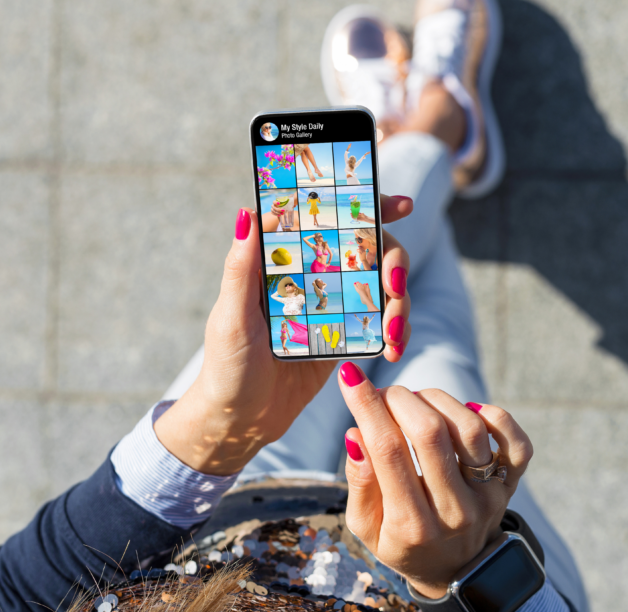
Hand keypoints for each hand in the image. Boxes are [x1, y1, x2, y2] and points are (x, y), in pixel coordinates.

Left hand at [154, 195, 413, 475]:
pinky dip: (395, 329)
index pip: (329, 218)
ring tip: (394, 334)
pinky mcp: (347, 335)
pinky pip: (381, 321)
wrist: (240, 421)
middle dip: (394, 259)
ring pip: (383, 284)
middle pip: (369, 247)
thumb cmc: (226, 367)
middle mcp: (313, 274)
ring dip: (399, 302)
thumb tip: (248, 212)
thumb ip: (241, 268)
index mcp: (284, 260)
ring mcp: (334, 304)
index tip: (400, 205)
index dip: (367, 205)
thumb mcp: (232, 317)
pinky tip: (393, 347)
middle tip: (394, 285)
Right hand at [337, 363, 533, 597]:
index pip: (388, 451)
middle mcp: (454, 511)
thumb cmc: (402, 542)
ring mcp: (487, 497)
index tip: (350, 377)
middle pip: (430, 433)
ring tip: (418, 402)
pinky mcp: (510, 486)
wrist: (455, 572)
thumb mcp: (366, 527)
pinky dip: (494, 415)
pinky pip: (516, 443)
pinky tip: (467, 410)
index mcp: (411, 525)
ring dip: (437, 400)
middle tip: (386, 395)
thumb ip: (360, 482)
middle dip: (400, 399)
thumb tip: (356, 434)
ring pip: (469, 428)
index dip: (367, 406)